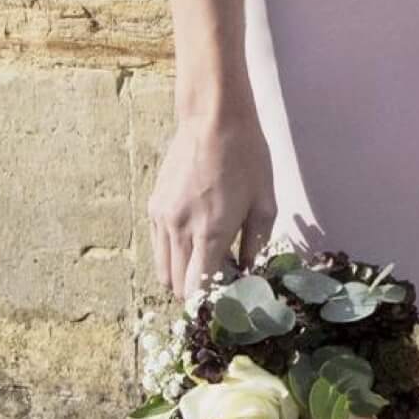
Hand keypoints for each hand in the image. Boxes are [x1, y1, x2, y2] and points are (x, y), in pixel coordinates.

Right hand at [147, 103, 276, 301]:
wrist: (212, 118)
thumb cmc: (246, 156)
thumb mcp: (265, 201)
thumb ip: (257, 243)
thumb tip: (249, 271)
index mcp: (212, 232)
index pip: (199, 289)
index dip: (212, 300)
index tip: (228, 294)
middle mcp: (181, 231)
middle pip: (178, 286)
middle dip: (198, 291)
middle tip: (221, 275)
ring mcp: (162, 219)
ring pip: (163, 271)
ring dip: (182, 276)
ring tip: (205, 260)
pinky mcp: (153, 207)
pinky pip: (157, 247)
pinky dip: (171, 255)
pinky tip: (191, 240)